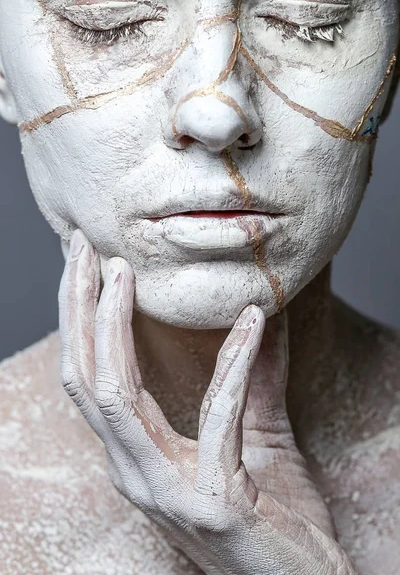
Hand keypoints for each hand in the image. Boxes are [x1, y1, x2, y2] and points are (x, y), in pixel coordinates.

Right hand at [59, 230, 356, 574]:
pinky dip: (232, 363)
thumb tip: (252, 313)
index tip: (88, 264)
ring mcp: (167, 490)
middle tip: (85, 249)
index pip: (92, 378)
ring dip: (115, 327)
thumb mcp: (259, 435)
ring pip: (116, 396)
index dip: (81, 320)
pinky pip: (217, 417)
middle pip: (86, 379)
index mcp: (139, 456)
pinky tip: (251, 320)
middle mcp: (137, 473)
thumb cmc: (277, 517)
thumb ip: (249, 378)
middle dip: (77, 309)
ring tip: (125, 273)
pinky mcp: (215, 502)